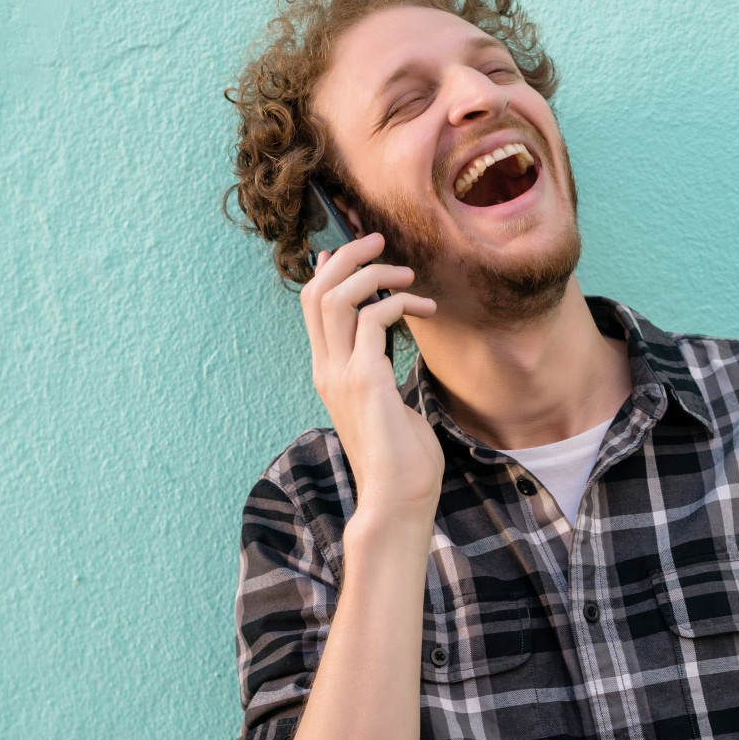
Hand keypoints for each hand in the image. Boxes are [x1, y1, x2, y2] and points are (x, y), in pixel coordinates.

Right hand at [299, 234, 442, 522]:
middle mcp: (327, 370)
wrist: (397, 499)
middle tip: (379, 240)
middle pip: (316, 292)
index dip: (330, 271)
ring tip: (407, 273)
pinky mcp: (366, 380)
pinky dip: (398, 304)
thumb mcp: (387, 406)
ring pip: (336, 299)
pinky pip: (372, 320)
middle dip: (346, 257)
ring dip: (372, 274)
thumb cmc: (401, 460)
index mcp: (330, 374)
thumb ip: (381, 375)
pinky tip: (426, 310)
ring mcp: (342, 375)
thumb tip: (390, 353)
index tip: (356, 251)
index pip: (313, 308)